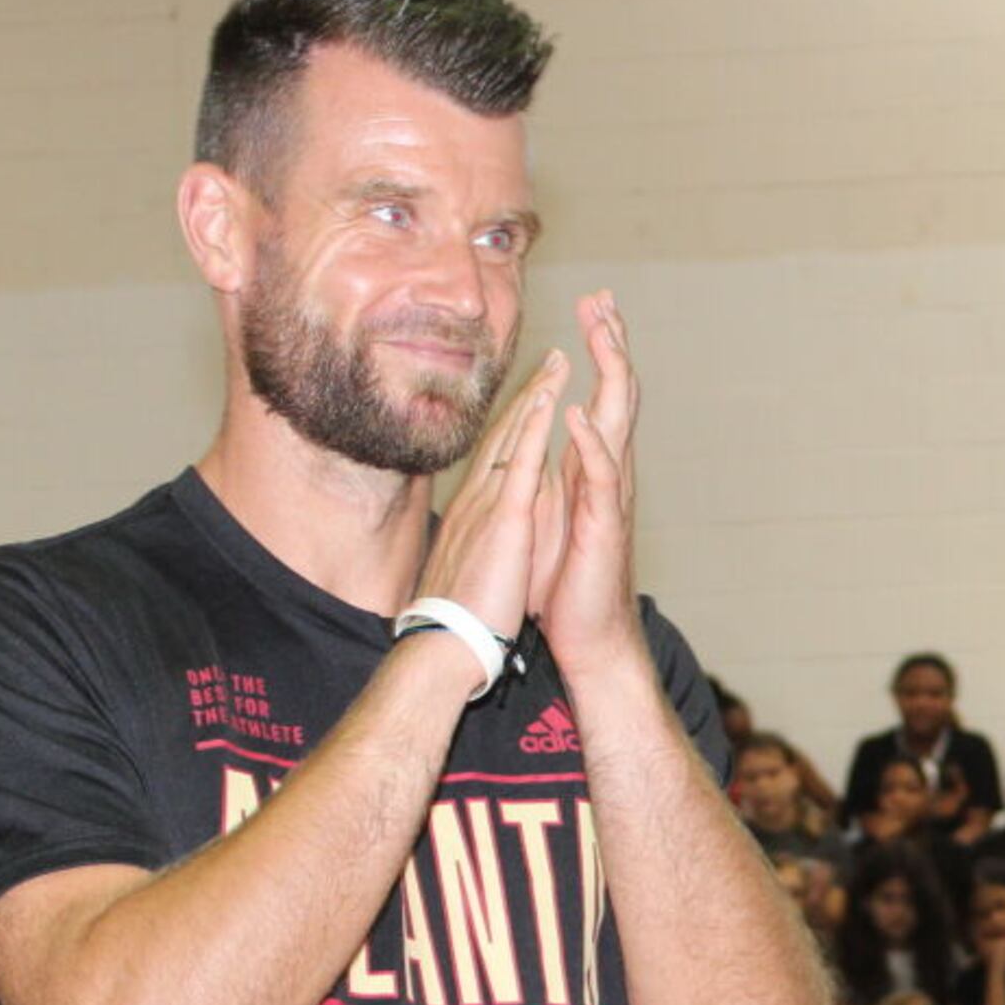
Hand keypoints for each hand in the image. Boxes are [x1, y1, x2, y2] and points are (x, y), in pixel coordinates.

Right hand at [412, 347, 569, 650]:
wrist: (445, 645)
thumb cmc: (457, 619)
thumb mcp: (469, 567)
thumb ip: (477, 543)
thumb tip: (478, 538)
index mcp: (475, 512)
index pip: (499, 456)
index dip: (518, 421)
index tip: (537, 393)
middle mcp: (477, 499)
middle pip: (506, 435)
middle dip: (532, 395)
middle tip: (555, 359)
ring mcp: (488, 505)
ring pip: (514, 438)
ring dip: (537, 397)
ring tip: (559, 361)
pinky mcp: (502, 521)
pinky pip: (520, 465)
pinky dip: (533, 430)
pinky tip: (548, 400)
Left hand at [535, 293, 644, 677]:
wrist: (586, 635)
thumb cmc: (566, 579)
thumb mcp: (553, 512)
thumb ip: (550, 473)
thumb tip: (539, 440)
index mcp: (593, 465)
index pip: (602, 392)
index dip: (599, 349)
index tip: (592, 306)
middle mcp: (609, 472)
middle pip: (619, 393)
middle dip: (610, 344)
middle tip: (603, 298)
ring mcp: (610, 497)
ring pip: (618, 423)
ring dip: (610, 376)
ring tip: (601, 335)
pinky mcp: (603, 525)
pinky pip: (600, 477)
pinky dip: (591, 444)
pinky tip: (580, 415)